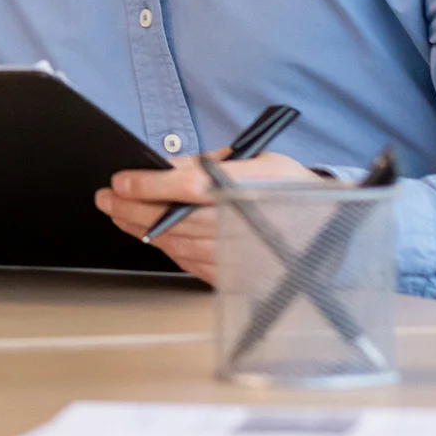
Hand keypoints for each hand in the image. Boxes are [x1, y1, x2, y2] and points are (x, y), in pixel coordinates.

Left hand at [95, 151, 320, 281]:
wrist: (329, 230)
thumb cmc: (290, 189)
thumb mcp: (255, 159)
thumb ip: (208, 162)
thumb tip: (163, 166)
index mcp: (246, 191)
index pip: (186, 188)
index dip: (148, 185)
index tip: (119, 181)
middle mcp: (241, 226)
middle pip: (173, 220)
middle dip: (131, 208)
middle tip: (106, 198)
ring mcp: (238, 256)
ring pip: (176, 244)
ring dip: (139, 229)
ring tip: (118, 213)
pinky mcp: (237, 276)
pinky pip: (189, 263)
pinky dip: (164, 248)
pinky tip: (147, 236)